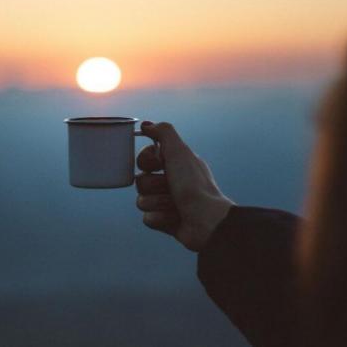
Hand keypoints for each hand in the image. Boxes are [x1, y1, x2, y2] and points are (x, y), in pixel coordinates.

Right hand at [135, 121, 233, 251]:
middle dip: (153, 185)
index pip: (144, 158)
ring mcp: (167, 202)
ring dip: (158, 202)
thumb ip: (163, 132)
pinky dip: (161, 218)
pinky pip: (147, 218)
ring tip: (175, 205)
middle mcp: (171, 181)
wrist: (206, 220)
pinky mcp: (164, 221)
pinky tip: (175, 219)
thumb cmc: (194, 185)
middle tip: (170, 187)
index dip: (146, 160)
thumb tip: (146, 125)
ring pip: (141, 200)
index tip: (157, 163)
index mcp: (175, 164)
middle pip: (140, 180)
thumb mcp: (180, 151)